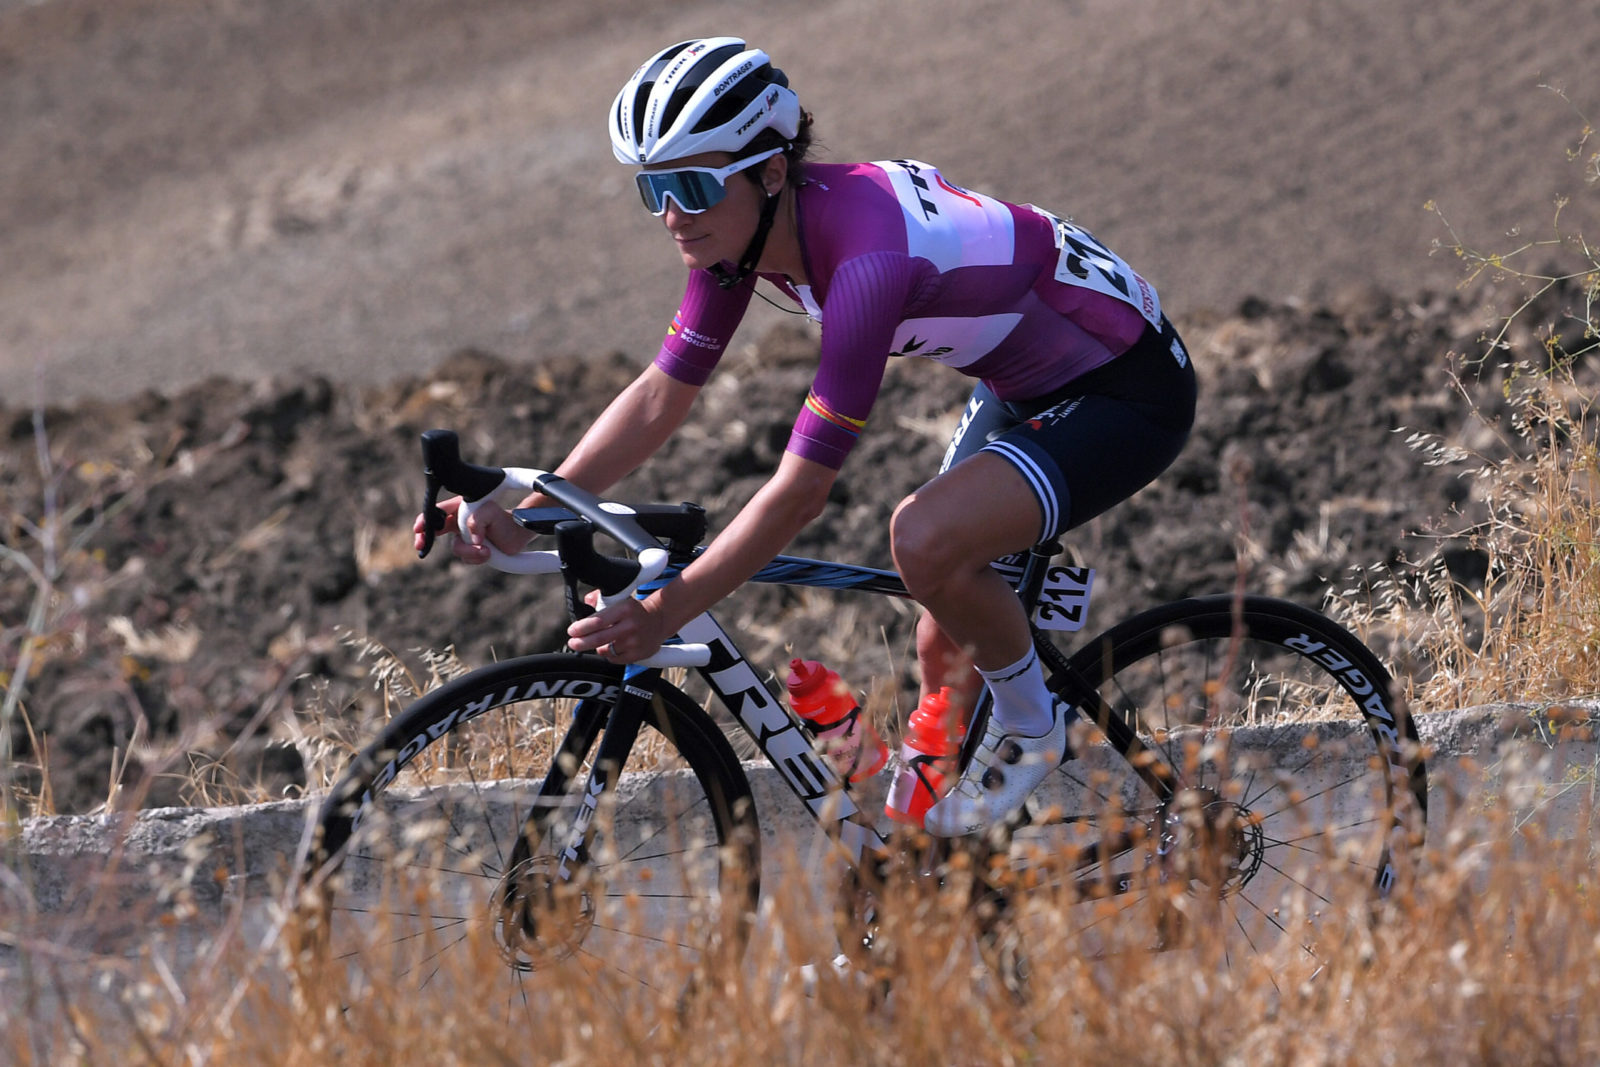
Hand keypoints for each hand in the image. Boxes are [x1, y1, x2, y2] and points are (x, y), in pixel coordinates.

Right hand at [413, 497, 530, 564]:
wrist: (517, 532)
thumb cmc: (503, 518)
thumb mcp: (490, 512)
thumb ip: (477, 520)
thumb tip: (473, 539)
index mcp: (459, 508)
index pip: (437, 512)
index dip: (425, 520)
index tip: (419, 529)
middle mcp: (458, 523)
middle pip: (435, 530)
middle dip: (426, 538)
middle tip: (421, 546)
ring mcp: (464, 537)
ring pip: (456, 548)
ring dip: (469, 551)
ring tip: (486, 550)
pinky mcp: (472, 550)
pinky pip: (467, 558)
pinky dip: (476, 557)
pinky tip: (488, 553)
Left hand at [566, 591, 666, 663]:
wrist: (660, 620)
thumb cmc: (635, 610)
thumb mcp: (620, 599)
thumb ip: (601, 599)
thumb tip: (586, 600)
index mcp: (624, 609)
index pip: (598, 621)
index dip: (581, 628)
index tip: (572, 631)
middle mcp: (630, 626)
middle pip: (598, 639)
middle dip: (581, 643)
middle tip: (573, 643)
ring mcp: (634, 642)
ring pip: (605, 650)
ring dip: (598, 647)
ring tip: (601, 641)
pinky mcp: (638, 654)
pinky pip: (614, 659)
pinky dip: (609, 655)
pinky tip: (612, 648)